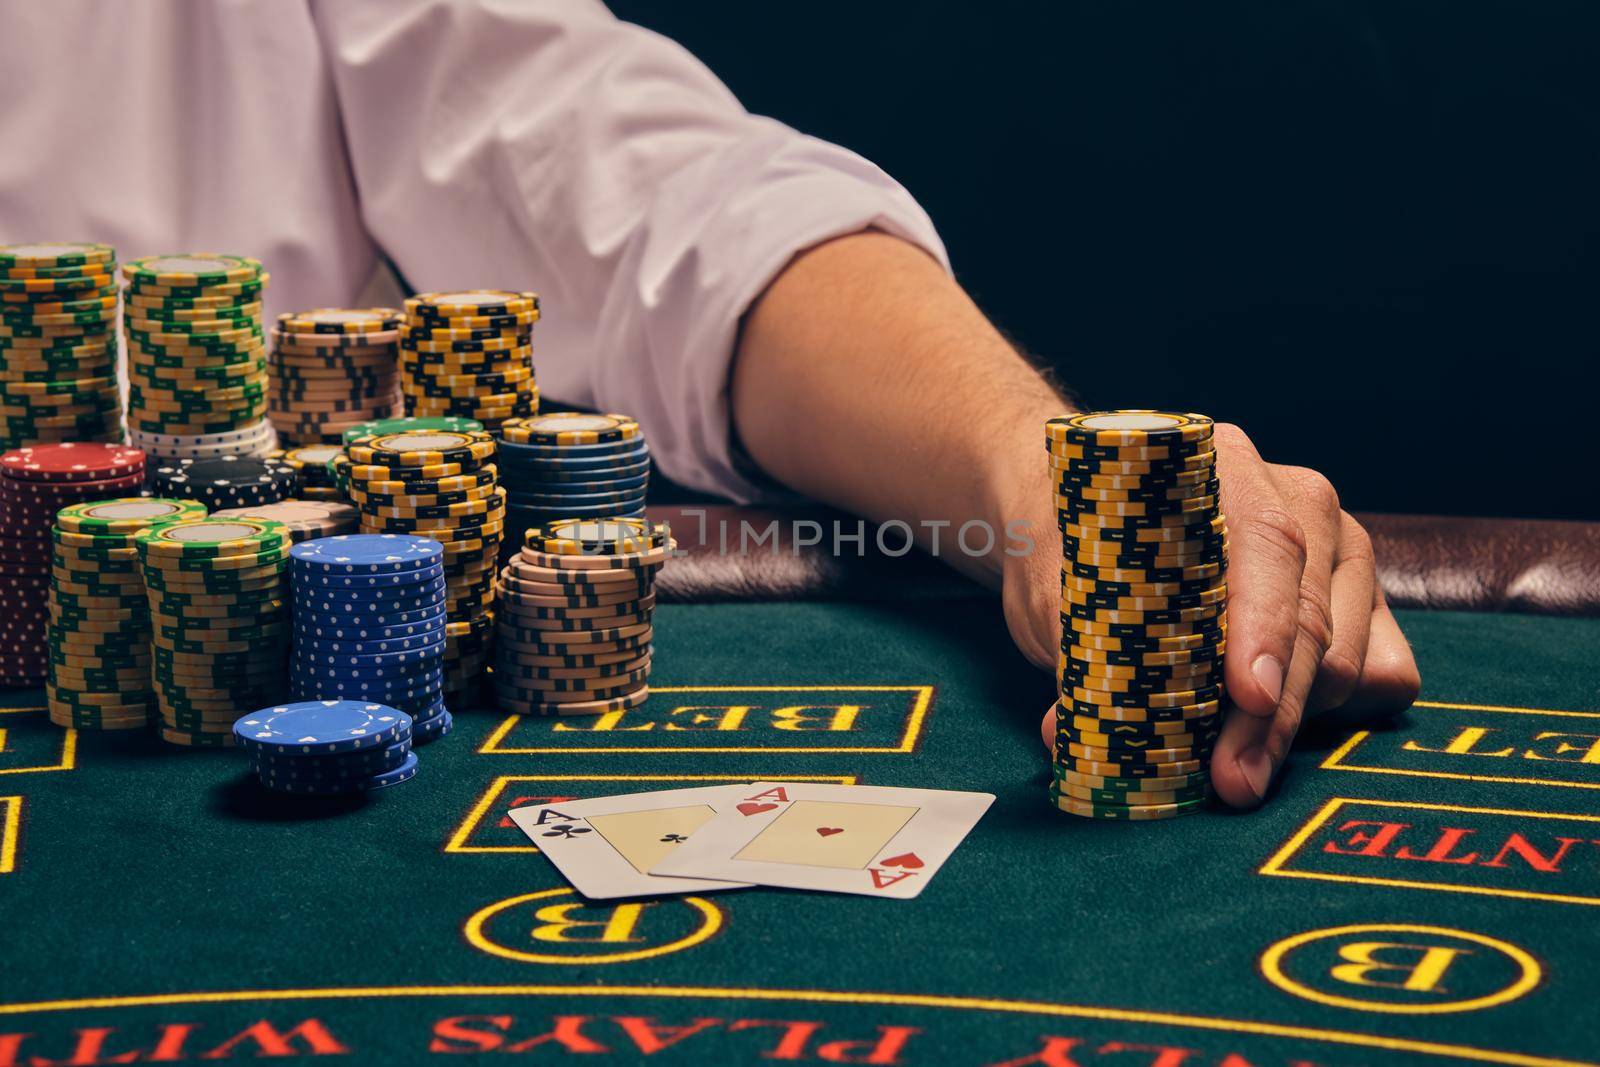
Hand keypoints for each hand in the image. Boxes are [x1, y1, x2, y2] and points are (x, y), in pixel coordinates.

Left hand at [1001, 421, 1420, 806]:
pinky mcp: (1362, 599)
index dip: (1262, 628)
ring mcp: (1339, 549)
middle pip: (1311, 617)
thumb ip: (1072, 644)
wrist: (1089, 522)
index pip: (1266, 546)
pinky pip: (1384, 673)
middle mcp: (1298, 499)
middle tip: (1231, 781)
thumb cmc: (1074, 545)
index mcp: (1223, 466)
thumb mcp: (1054, 580)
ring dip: (1294, 725)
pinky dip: (1334, 715)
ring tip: (1229, 768)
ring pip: (1350, 657)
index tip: (1248, 695)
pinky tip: (1268, 725)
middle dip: (1272, 713)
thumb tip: (1069, 732)